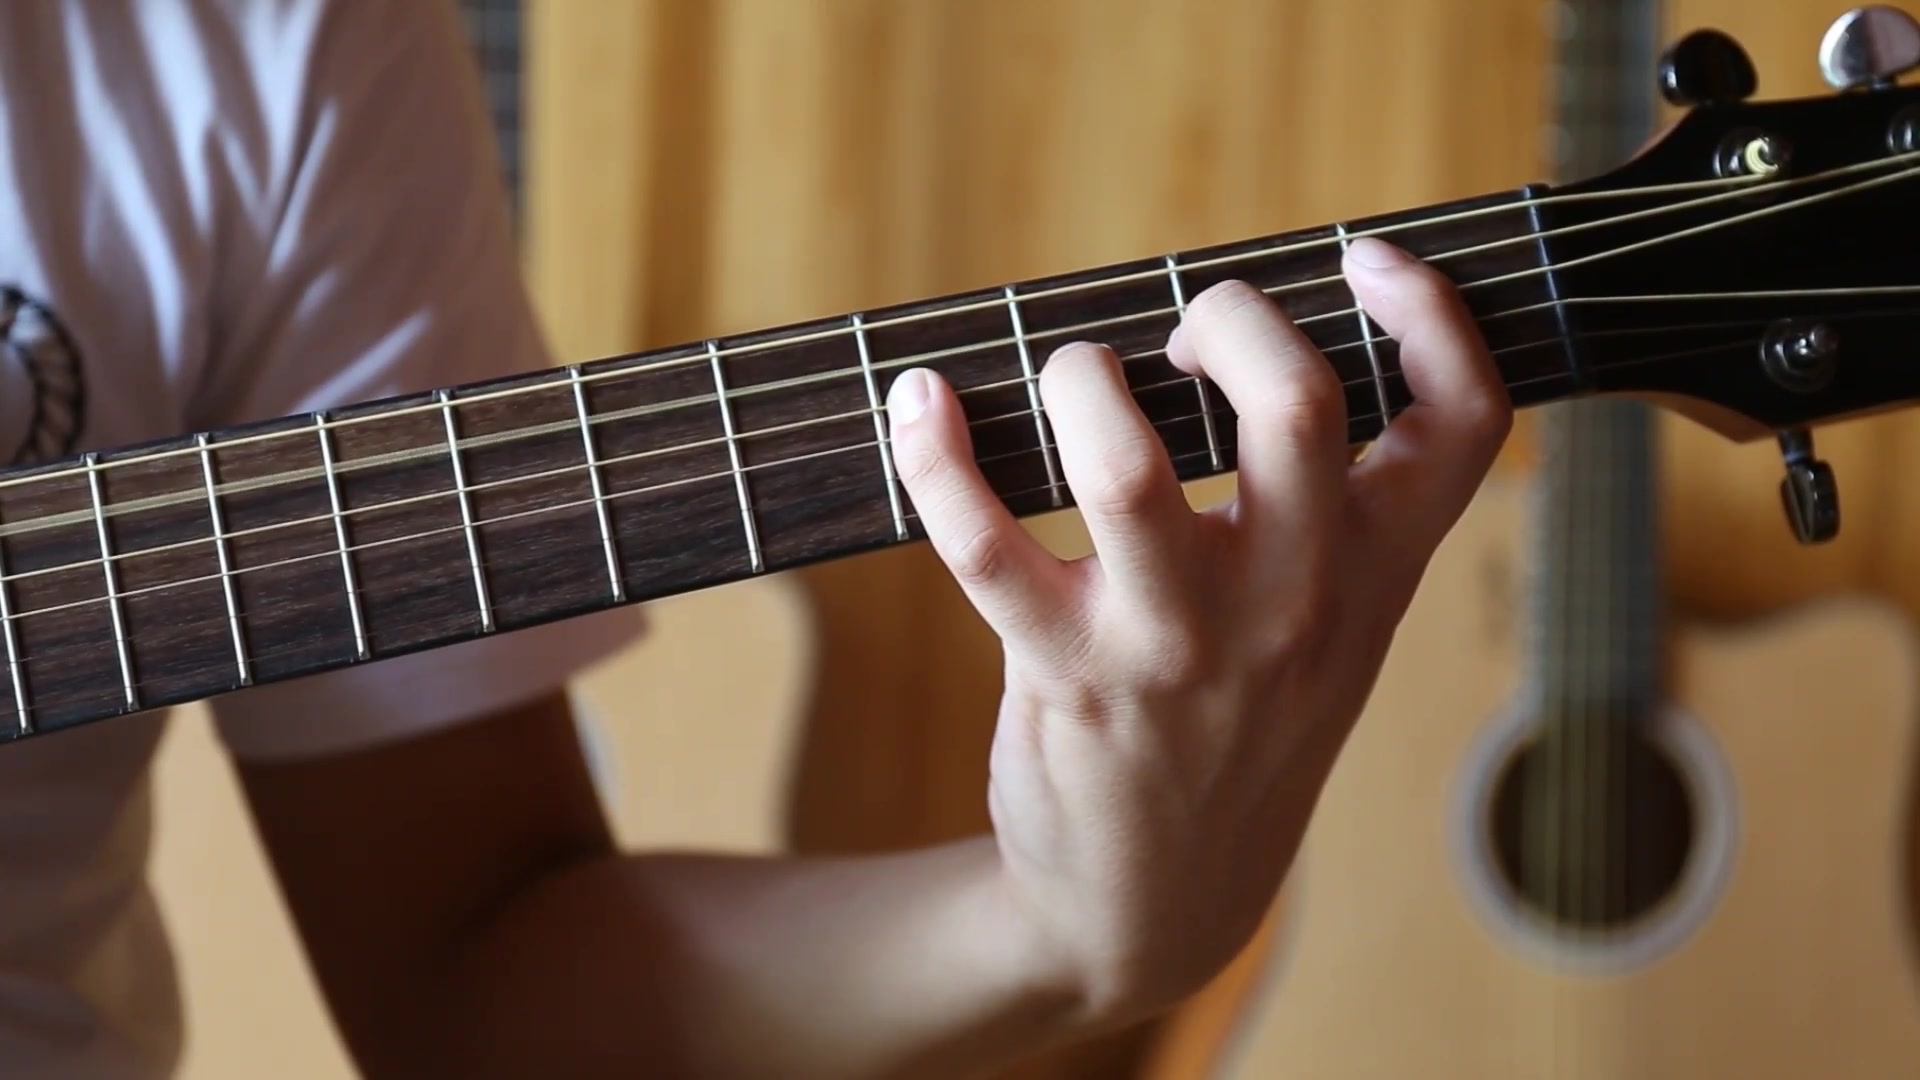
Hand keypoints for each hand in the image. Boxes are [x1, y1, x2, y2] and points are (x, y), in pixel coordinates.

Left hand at [884, 237, 1511, 1022]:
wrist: (1156, 903)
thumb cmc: (1237, 728)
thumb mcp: (1326, 633)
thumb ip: (1327, 513)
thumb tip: (1250, 349)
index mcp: (1373, 578)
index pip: (1462, 429)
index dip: (1435, 319)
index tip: (1366, 259)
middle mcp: (1294, 607)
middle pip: (1299, 409)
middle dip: (1232, 322)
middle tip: (1182, 333)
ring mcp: (1180, 648)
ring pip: (1132, 473)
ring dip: (1083, 385)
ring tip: (1069, 375)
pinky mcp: (1071, 677)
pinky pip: (986, 544)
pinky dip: (938, 456)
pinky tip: (918, 403)